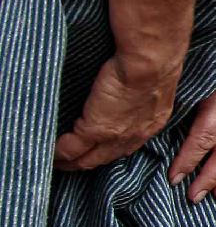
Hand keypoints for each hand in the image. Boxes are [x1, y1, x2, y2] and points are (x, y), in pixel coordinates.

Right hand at [53, 53, 184, 170]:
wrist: (150, 63)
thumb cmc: (154, 63)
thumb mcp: (154, 86)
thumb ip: (141, 96)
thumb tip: (126, 92)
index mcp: (151, 124)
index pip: (127, 146)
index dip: (109, 150)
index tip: (96, 151)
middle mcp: (134, 136)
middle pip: (105, 158)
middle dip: (86, 162)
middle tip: (69, 163)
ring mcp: (113, 136)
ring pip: (87, 159)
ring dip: (71, 162)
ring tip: (56, 161)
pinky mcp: (95, 130)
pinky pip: (71, 148)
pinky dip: (58, 153)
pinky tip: (50, 152)